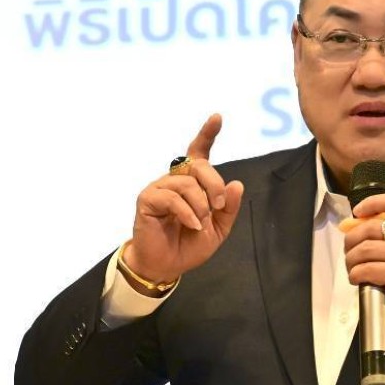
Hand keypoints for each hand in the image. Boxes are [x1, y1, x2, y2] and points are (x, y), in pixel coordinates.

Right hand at [122, 114, 245, 283]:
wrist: (167, 266)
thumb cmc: (189, 244)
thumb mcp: (218, 228)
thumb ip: (229, 208)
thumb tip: (237, 184)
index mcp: (192, 183)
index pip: (198, 152)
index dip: (207, 134)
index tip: (217, 118)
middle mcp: (175, 180)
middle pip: (198, 165)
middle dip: (214, 184)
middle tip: (219, 206)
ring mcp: (160, 188)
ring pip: (186, 183)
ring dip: (200, 205)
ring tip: (200, 223)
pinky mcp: (148, 199)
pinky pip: (172, 198)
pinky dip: (187, 212)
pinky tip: (192, 224)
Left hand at [343, 192, 384, 332]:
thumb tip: (350, 227)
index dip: (372, 203)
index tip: (357, 213)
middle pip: (372, 228)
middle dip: (351, 240)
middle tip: (348, 252)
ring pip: (365, 250)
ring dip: (351, 260)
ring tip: (352, 269)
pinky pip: (367, 270)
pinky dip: (355, 275)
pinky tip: (357, 279)